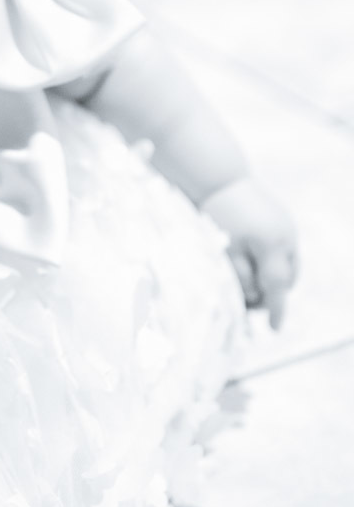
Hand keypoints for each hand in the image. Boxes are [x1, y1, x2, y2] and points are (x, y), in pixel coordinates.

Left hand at [201, 176, 297, 329]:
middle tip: (248, 304)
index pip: (276, 287)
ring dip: (273, 280)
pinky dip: (272, 264)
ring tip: (250, 284)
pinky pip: (284, 253)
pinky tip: (253, 263)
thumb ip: (240, 276)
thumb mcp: (225, 249)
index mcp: (271, 245)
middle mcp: (286, 238)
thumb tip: (252, 296)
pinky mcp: (284, 222)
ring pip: (288, 268)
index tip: (273, 329)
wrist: (220, 177)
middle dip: (270, 294)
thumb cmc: (217, 214)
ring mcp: (289, 229)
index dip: (275, 310)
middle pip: (285, 280)